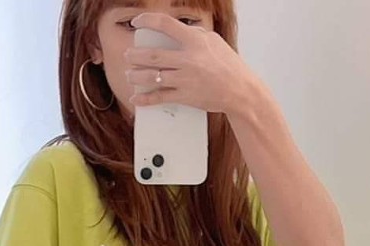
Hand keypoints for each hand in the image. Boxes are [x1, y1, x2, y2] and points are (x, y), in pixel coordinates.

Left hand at [125, 11, 256, 116]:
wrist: (240, 91)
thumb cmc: (228, 65)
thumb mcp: (213, 42)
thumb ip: (195, 34)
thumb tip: (179, 29)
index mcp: (194, 41)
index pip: (165, 25)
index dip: (147, 21)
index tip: (136, 22)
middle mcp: (188, 59)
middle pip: (153, 55)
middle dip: (135, 55)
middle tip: (128, 56)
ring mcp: (185, 79)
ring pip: (152, 76)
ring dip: (136, 76)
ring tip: (129, 75)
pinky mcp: (185, 97)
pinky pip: (160, 98)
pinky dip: (145, 99)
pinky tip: (135, 99)